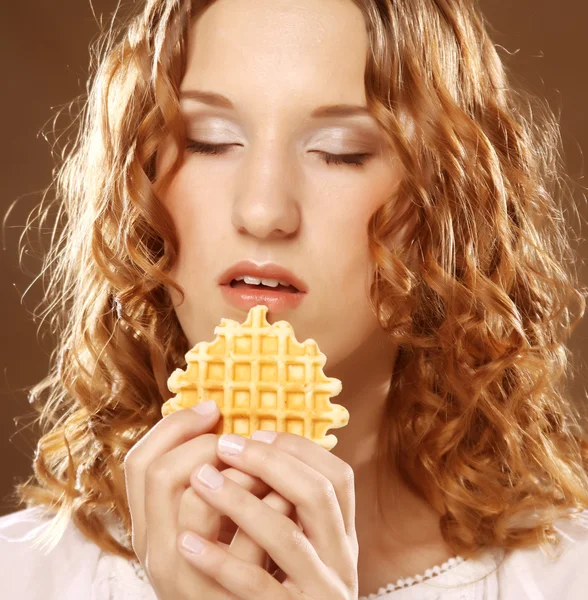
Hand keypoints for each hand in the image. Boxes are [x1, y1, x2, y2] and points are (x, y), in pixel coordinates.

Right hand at [123, 402, 292, 598]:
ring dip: (241, 472)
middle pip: (163, 472)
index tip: (212, 409)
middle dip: (207, 445)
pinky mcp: (228, 595)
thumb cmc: (233, 566)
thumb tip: (224, 426)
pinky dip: (272, 505)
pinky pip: (247, 539)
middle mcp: (157, 553)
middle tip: (239, 444)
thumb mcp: (207, 523)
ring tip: (265, 469)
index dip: (174, 426)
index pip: (139, 463)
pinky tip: (287, 498)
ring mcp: (188, 578)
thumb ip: (206, 485)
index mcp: (150, 529)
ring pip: (200, 498)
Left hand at [179, 431, 358, 598]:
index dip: (299, 449)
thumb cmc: (288, 588)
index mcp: (342, 536)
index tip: (258, 432)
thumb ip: (293, 509)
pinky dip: (220, 560)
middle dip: (268, 462)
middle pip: (316, 494)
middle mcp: (340, 561)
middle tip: (224, 444)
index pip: (338, 477)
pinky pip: (255, 584)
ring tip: (201, 478)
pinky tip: (187, 542)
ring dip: (239, 501)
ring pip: (285, 535)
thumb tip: (258, 450)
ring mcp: (318, 591)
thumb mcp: (305, 548)